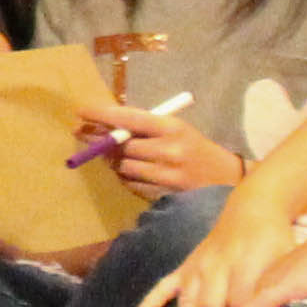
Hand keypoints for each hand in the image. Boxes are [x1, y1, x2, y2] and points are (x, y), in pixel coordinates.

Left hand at [78, 99, 243, 203]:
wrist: (225, 178)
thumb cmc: (194, 148)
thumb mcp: (175, 129)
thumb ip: (144, 127)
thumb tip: (102, 125)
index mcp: (172, 127)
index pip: (129, 118)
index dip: (102, 114)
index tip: (81, 111)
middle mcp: (169, 150)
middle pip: (121, 145)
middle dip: (103, 141)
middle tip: (87, 137)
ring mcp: (167, 175)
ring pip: (123, 167)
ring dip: (115, 162)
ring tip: (119, 157)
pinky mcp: (164, 195)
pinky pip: (131, 185)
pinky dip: (127, 178)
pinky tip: (134, 173)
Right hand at [138, 167, 306, 306]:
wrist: (254, 210)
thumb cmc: (275, 241)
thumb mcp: (286, 261)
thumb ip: (277, 288)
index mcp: (245, 263)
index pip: (240, 302)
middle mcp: (216, 265)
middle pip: (210, 305)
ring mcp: (197, 266)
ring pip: (188, 302)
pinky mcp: (186, 267)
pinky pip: (164, 285)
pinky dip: (150, 302)